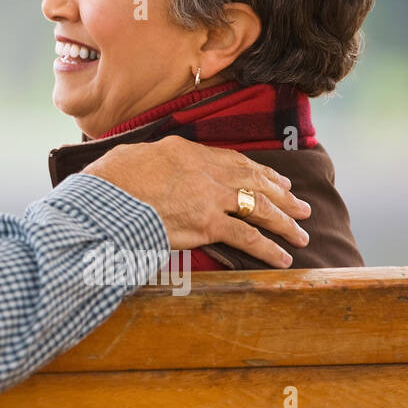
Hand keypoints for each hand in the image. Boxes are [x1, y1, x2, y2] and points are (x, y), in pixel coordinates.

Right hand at [82, 135, 311, 267]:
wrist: (106, 198)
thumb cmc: (108, 180)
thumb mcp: (130, 156)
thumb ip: (150, 160)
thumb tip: (147, 165)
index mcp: (187, 151)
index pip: (233, 160)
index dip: (258, 171)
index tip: (275, 179)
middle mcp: (205, 171)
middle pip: (254, 181)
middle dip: (282, 195)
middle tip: (301, 205)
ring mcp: (209, 197)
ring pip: (259, 207)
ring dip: (284, 222)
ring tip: (301, 234)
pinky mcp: (208, 224)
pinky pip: (247, 236)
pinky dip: (268, 248)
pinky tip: (282, 257)